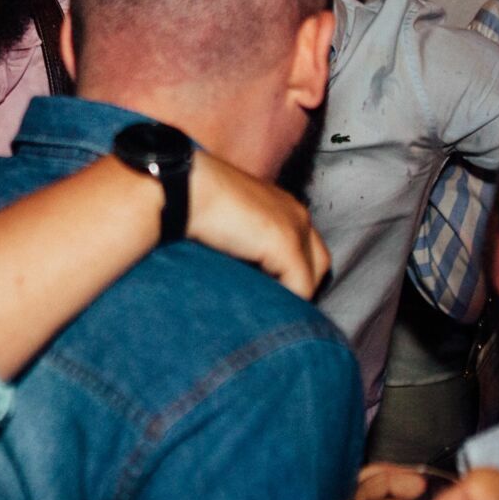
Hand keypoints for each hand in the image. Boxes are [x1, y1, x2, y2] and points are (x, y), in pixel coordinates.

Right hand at [185, 145, 329, 299]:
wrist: (179, 187)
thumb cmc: (190, 202)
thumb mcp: (224, 222)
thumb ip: (241, 241)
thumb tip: (242, 271)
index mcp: (281, 205)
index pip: (306, 247)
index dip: (292, 272)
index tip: (269, 291)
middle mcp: (295, 213)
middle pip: (318, 264)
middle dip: (299, 286)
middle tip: (272, 306)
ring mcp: (293, 228)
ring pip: (311, 279)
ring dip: (291, 297)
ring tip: (265, 312)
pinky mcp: (285, 244)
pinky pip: (299, 288)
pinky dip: (282, 304)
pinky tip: (258, 310)